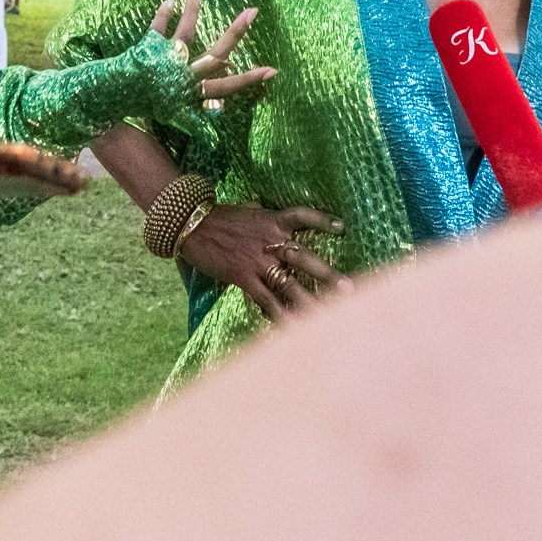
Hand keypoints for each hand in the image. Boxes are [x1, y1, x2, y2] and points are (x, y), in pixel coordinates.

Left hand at [149, 0, 275, 104]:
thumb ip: (195, 108)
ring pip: (186, 33)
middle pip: (215, 54)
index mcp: (192, 93)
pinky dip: (162, 15)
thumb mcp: (174, 114)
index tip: (273, 71)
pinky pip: (157, 28)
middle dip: (235, 33)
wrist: (111, 102)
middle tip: (252, 12)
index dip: (250, 79)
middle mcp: (184, 77)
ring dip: (193, 9)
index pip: (227, 87)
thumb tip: (219, 99)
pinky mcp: (148, 51)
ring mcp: (167, 62)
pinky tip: (168, 0)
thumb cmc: (146, 108)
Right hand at [174, 201, 346, 321]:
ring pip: (289, 285)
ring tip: (329, 318)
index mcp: (272, 221)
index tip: (342, 228)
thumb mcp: (248, 212)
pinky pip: (266, 300)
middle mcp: (270, 241)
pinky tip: (292, 328)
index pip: (302, 215)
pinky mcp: (243, 278)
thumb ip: (264, 218)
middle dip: (327, 274)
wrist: (191, 225)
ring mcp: (257, 261)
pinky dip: (279, 315)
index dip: (322, 220)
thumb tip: (272, 219)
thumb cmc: (221, 218)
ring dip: (310, 301)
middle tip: (350, 288)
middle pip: (304, 258)